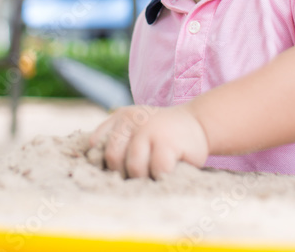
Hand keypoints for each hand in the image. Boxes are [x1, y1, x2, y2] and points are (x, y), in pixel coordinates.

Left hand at [89, 104, 209, 178]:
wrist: (198, 123)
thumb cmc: (163, 135)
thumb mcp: (137, 129)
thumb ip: (118, 142)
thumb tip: (95, 168)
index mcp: (120, 117)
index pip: (96, 143)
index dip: (100, 163)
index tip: (113, 172)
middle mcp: (131, 119)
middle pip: (112, 157)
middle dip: (123, 173)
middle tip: (137, 176)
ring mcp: (149, 129)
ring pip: (133, 166)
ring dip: (143, 177)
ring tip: (153, 174)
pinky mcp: (167, 142)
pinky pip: (156, 169)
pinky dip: (161, 177)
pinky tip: (167, 172)